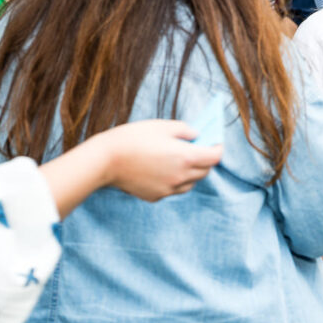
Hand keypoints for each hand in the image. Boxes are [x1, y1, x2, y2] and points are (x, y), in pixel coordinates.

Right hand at [98, 120, 222, 200]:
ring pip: (190, 183)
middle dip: (205, 160)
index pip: (215, 157)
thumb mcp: (162, 126)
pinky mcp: (155, 196)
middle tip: (199, 148)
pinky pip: (173, 189)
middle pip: (205, 171)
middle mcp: (180, 177)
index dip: (218, 148)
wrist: (104, 160)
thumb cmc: (133, 138)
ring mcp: (168, 189)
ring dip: (191, 172)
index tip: (215, 142)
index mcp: (186, 157)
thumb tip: (197, 136)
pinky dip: (174, 180)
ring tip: (180, 159)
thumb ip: (185, 130)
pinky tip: (162, 169)